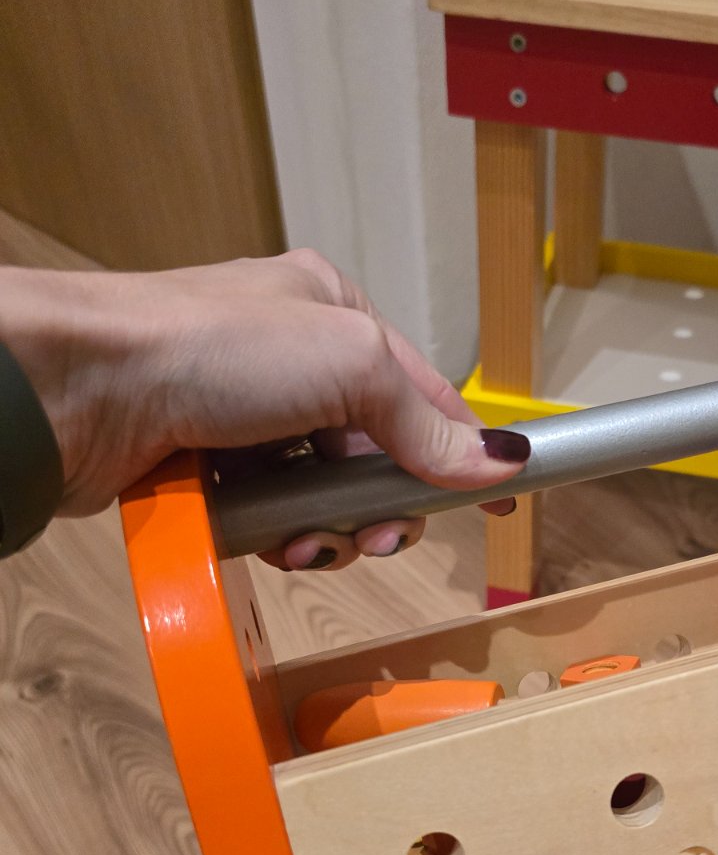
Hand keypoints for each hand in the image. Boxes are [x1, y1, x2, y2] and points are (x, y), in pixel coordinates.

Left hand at [0, 249, 528, 568]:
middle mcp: (292, 364)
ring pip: (327, 499)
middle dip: (382, 508)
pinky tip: (270, 541)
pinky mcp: (210, 471)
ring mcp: (248, 421)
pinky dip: (281, 539)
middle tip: (375, 534)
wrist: (81, 389)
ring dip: (329, 532)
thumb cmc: (204, 346)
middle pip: (377, 458)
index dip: (462, 449)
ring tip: (307, 540)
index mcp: (332, 313)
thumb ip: (424, 420)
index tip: (500, 495)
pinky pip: (275, 522)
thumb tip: (496, 459)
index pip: (424, 393)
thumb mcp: (348, 365)